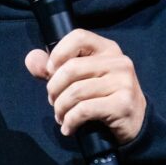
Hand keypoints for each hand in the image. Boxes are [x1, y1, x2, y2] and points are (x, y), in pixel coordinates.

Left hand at [25, 29, 146, 144]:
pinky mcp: (123, 104)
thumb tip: (31, 60)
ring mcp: (123, 82)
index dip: (58, 53)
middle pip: (72, 68)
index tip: (51, 71)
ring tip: (60, 117)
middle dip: (54, 89)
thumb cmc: (103, 97)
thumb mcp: (81, 78)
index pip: (78, 36)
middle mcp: (118, 61)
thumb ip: (54, 68)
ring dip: (60, 108)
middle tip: (53, 102)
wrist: (134, 124)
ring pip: (76, 92)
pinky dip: (70, 121)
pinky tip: (68, 127)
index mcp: (108, 49)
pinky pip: (85, 110)